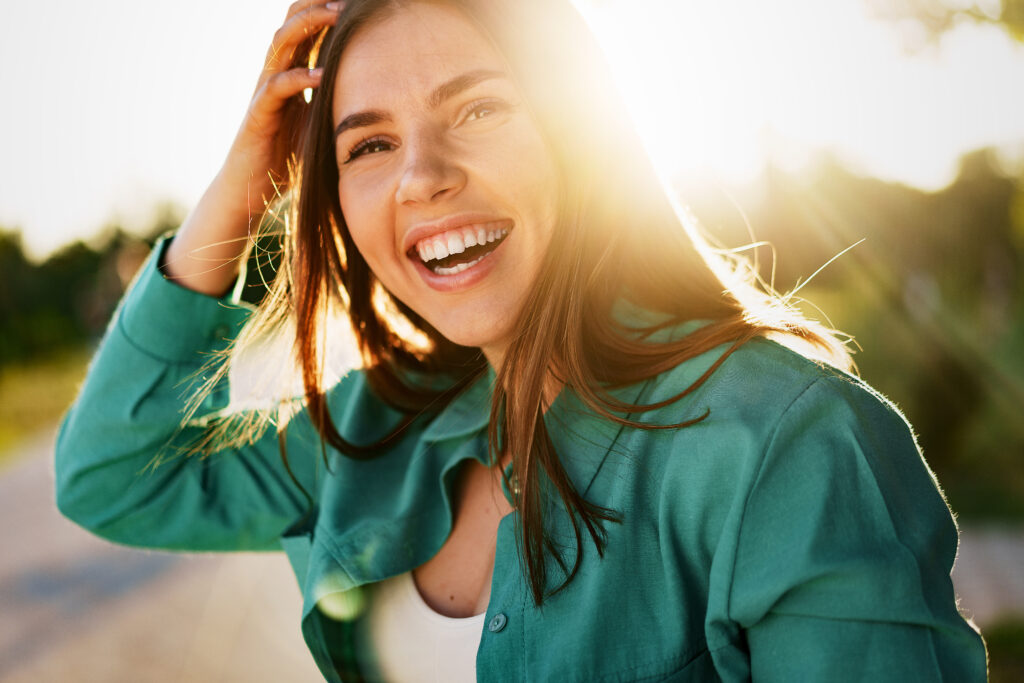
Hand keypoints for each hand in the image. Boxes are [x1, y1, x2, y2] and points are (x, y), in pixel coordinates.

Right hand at [163, 1, 342, 295]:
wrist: (254, 188)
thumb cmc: (290, 155)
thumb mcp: (323, 122)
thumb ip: (340, 102)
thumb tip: (382, 96)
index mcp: (293, 71)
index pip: (309, 28)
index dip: (327, 8)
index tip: (358, 0)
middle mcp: (276, 73)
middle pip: (293, 23)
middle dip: (317, 3)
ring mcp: (265, 91)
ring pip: (281, 45)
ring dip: (307, 26)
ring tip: (334, 15)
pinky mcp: (259, 115)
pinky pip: (276, 88)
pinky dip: (298, 78)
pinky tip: (321, 75)